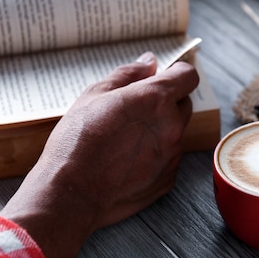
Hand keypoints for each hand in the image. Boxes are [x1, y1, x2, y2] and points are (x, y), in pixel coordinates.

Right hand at [0, 52, 198, 257]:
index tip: (162, 77)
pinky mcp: (167, 179)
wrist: (71, 194)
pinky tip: (127, 159)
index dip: (176, 73)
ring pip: (175, 132)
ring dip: (160, 129)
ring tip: (126, 138)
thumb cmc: (76, 142)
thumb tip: (149, 63)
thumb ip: (127, 74)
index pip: (188, 76)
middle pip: (184, 103)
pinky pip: (168, 158)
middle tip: (136, 109)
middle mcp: (171, 126)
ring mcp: (172, 155)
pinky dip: (155, 154)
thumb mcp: (94, 95)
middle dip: (166, 101)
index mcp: (156, 99)